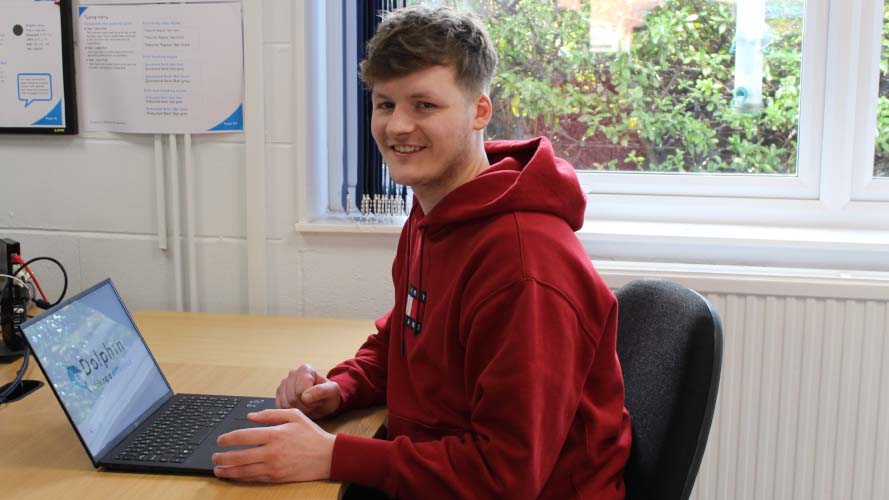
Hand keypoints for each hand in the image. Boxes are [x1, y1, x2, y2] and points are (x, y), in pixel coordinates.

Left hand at [212, 409, 335, 482]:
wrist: (327, 456)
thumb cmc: (311, 435)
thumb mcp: (294, 415)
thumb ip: (270, 414)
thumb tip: (251, 416)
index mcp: (275, 434)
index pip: (243, 436)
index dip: (228, 439)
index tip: (220, 440)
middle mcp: (272, 451)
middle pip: (239, 456)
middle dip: (222, 457)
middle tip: (215, 457)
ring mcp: (273, 466)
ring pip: (244, 470)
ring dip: (228, 470)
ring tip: (218, 469)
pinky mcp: (277, 477)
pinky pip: (254, 478)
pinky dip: (241, 478)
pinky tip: (234, 475)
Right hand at [277, 363, 341, 419]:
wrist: (323, 400)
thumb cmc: (328, 395)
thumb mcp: (332, 392)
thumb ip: (321, 391)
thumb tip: (305, 396)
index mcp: (305, 369)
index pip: (301, 391)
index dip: (311, 402)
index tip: (319, 402)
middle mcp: (292, 373)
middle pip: (292, 398)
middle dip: (304, 407)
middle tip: (313, 406)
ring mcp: (284, 383)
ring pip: (285, 404)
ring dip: (298, 410)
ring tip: (307, 407)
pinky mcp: (279, 393)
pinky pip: (280, 407)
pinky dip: (290, 411)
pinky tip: (299, 407)